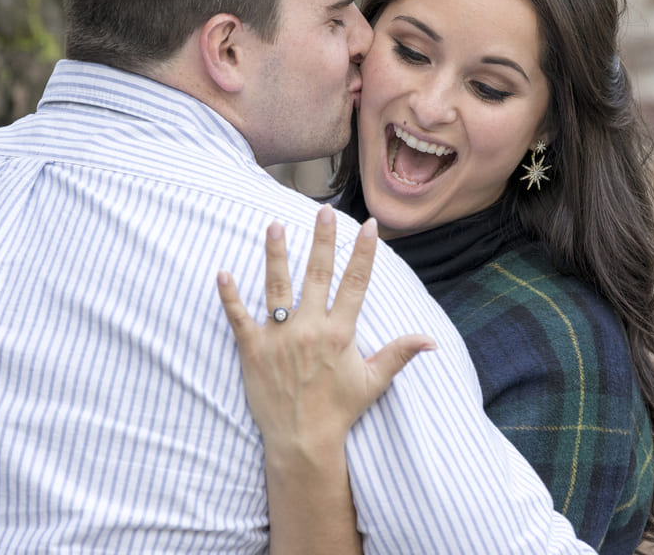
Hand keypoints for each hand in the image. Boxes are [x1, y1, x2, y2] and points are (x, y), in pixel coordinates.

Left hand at [217, 205, 435, 457]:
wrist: (302, 441)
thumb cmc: (339, 411)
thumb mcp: (373, 382)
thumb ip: (399, 354)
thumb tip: (431, 340)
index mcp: (339, 333)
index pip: (355, 284)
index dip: (363, 254)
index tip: (369, 226)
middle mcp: (309, 328)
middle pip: (316, 274)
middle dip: (321, 240)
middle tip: (323, 211)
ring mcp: (279, 337)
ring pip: (277, 287)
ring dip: (275, 255)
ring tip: (274, 225)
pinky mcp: (253, 349)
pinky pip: (238, 317)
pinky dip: (229, 295)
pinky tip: (222, 273)